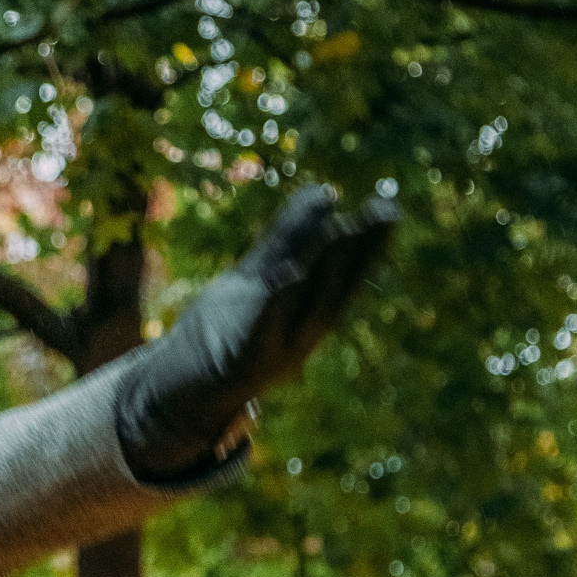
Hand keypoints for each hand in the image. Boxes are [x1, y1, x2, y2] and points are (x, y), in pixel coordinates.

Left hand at [115, 186, 398, 485]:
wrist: (186, 385)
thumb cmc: (230, 324)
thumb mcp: (263, 274)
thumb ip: (292, 236)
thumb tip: (327, 192)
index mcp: (312, 311)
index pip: (349, 273)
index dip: (371, 243)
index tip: (390, 207)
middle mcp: (304, 332)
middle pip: (336, 288)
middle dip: (358, 251)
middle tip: (379, 212)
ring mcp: (276, 349)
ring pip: (305, 307)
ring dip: (324, 271)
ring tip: (340, 229)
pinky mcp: (242, 361)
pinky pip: (262, 331)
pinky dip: (275, 306)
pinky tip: (287, 275)